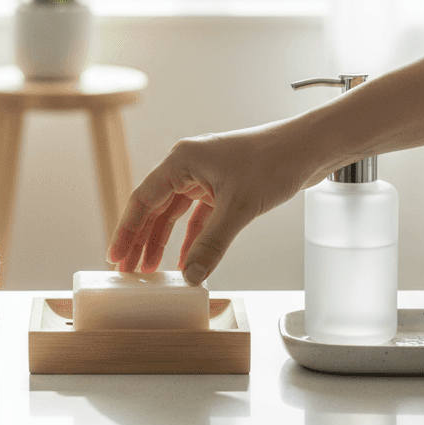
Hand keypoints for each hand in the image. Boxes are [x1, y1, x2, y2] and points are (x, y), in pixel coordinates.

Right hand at [106, 121, 317, 284]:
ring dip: (163, 241)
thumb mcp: (238, 208)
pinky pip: (198, 218)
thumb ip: (211, 244)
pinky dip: (191, 239)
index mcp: (182, 160)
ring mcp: (206, 176)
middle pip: (155, 208)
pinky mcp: (223, 187)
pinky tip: (186, 261)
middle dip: (141, 240)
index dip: (126, 230)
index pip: (143, 199)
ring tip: (150, 270)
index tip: (115, 256)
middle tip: (127, 270)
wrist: (308, 148)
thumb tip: (190, 276)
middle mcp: (189, 165)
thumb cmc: (273, 162)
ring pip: (175, 214)